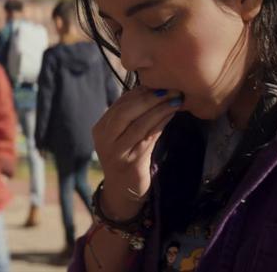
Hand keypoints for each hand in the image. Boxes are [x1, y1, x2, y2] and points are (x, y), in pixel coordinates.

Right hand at [92, 87, 181, 219]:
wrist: (122, 191)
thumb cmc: (126, 157)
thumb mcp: (122, 136)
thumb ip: (130, 116)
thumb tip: (152, 89)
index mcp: (101, 129)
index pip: (120, 104)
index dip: (140, 92)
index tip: (159, 84)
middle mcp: (105, 139)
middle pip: (126, 112)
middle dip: (150, 98)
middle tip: (170, 89)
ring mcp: (116, 152)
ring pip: (139, 124)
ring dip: (159, 110)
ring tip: (175, 100)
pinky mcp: (131, 162)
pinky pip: (148, 138)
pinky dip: (161, 123)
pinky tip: (171, 115)